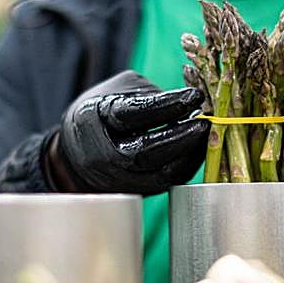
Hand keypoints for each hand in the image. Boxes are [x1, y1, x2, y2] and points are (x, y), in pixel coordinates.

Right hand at [48, 70, 208, 194]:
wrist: (76, 154)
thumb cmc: (103, 113)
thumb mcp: (118, 91)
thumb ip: (149, 93)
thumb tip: (189, 103)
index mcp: (94, 118)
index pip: (133, 113)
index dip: (167, 105)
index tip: (194, 95)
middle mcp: (103, 154)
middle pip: (145, 151)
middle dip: (181, 137)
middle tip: (204, 122)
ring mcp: (117, 178)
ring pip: (159, 174)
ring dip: (189, 154)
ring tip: (207, 134)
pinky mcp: (135, 192)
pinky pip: (166, 183)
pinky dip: (187, 166)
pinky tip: (199, 149)